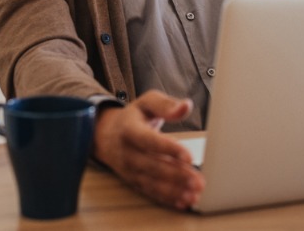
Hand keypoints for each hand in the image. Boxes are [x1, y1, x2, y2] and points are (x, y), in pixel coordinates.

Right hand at [93, 91, 204, 209]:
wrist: (105, 135)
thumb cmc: (132, 117)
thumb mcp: (147, 102)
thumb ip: (166, 104)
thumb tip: (186, 106)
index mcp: (130, 130)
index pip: (150, 141)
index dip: (169, 149)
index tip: (189, 156)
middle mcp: (128, 152)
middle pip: (153, 166)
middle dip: (177, 176)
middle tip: (198, 181)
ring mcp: (129, 169)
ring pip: (152, 182)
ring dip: (174, 191)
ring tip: (194, 195)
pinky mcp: (133, 180)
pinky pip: (150, 191)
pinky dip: (166, 198)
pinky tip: (183, 201)